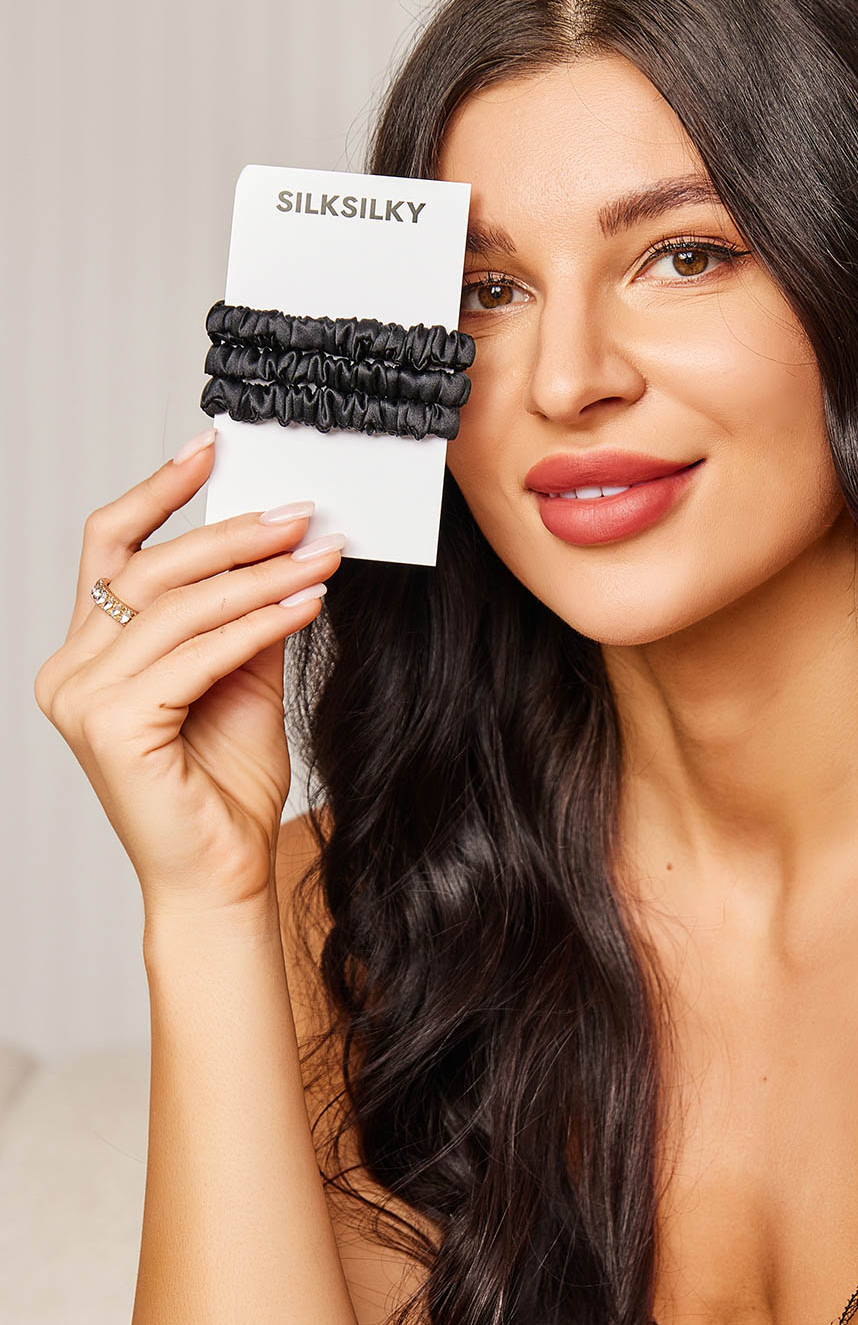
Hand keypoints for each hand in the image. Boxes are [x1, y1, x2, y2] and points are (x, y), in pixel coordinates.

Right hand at [33, 429, 345, 919]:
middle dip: (233, 534)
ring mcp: (82, 699)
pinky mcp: (114, 727)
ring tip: (321, 553)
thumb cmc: (226, 785)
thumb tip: (281, 542)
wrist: (223, 876)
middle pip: (149, 569)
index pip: (111, 548)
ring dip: (260, 575)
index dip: (159, 491)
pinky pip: (199, 654)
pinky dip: (259, 624)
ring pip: (179, 608)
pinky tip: (308, 603)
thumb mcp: (240, 678)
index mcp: (87, 653)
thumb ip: (243, 615)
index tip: (213, 448)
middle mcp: (69, 670)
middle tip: (301, 512)